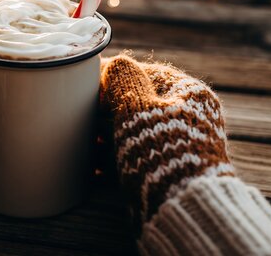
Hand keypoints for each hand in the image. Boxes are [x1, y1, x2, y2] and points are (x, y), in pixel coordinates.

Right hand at [100, 54, 233, 226]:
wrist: (180, 206)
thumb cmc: (159, 147)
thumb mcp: (136, 105)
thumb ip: (123, 78)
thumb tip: (116, 63)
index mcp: (189, 93)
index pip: (146, 73)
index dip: (114, 75)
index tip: (88, 78)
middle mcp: (188, 117)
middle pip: (139, 104)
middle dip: (107, 111)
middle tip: (82, 113)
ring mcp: (178, 144)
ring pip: (136, 132)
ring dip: (108, 136)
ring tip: (84, 142)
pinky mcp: (166, 168)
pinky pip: (137, 155)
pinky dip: (115, 159)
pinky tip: (94, 168)